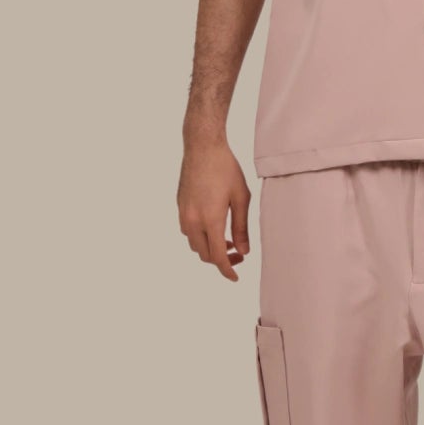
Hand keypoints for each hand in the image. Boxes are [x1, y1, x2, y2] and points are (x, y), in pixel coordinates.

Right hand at [178, 137, 250, 279]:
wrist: (202, 147)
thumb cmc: (225, 169)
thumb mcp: (241, 198)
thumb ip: (242, 227)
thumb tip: (244, 251)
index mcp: (211, 219)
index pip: (217, 257)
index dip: (227, 270)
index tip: (235, 277)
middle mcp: (193, 220)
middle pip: (204, 255)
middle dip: (221, 260)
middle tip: (239, 254)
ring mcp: (183, 214)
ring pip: (195, 244)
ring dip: (210, 248)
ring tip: (228, 240)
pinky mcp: (180, 207)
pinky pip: (188, 232)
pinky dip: (201, 237)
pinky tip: (214, 227)